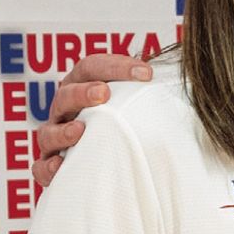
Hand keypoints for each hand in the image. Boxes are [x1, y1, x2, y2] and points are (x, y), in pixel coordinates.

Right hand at [32, 55, 151, 187]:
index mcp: (85, 87)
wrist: (117, 167)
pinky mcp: (52, 167)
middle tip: (103, 94)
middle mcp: (66, 111)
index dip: (116, 66)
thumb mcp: (142, 105)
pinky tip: (62, 165)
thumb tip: (192, 77)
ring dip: (63, 129)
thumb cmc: (132, 126)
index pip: (91, 66)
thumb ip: (155, 92)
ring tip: (81, 130)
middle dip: (82, 92)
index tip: (147, 74)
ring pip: (48, 131)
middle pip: (65, 93)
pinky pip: (41, 167)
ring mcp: (55, 138)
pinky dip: (48, 167)